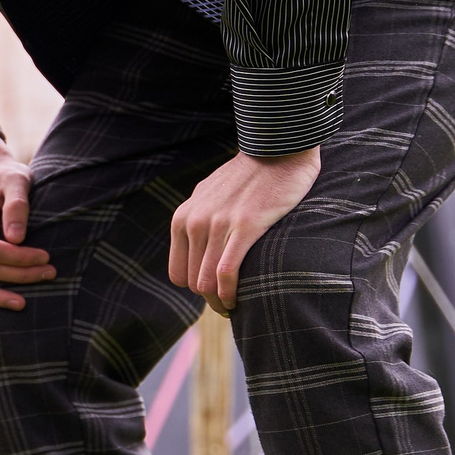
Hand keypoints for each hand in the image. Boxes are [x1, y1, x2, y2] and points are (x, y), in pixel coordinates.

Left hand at [167, 147, 320, 314]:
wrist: (276, 149)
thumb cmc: (249, 176)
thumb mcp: (209, 196)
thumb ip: (199, 220)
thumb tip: (198, 249)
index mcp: (183, 218)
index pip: (178, 274)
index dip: (196, 288)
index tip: (215, 292)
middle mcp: (194, 222)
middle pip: (192, 282)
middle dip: (210, 299)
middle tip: (228, 303)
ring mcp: (217, 225)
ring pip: (206, 282)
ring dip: (220, 301)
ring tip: (234, 305)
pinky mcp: (244, 226)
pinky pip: (226, 272)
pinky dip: (230, 293)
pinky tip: (238, 300)